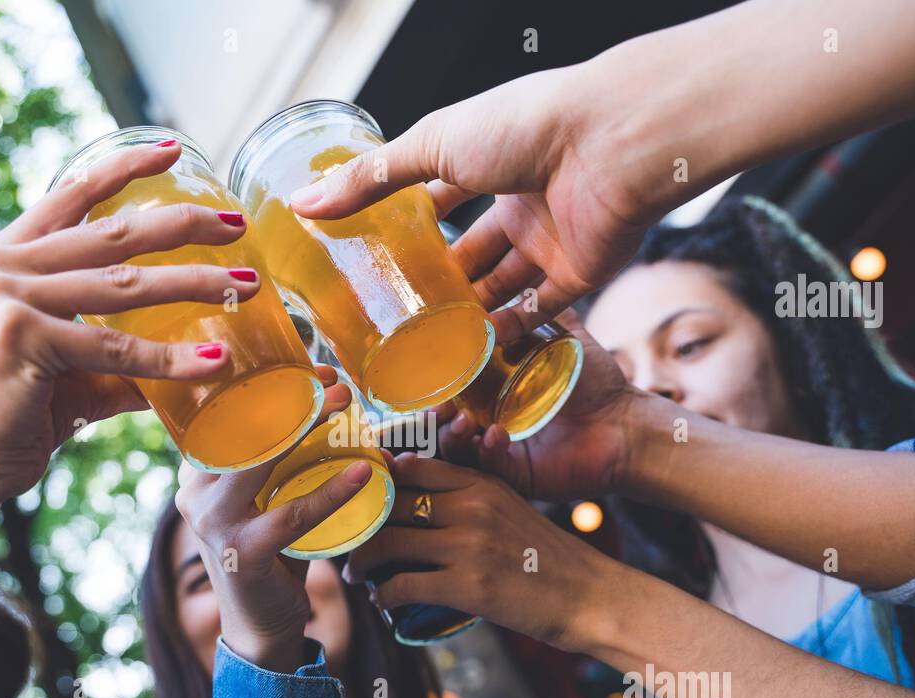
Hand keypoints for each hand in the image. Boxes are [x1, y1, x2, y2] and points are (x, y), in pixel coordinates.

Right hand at [0, 141, 260, 507]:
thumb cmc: (11, 420)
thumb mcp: (71, 370)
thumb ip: (124, 357)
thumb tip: (195, 359)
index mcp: (4, 258)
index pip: (72, 194)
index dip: (126, 168)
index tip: (176, 148)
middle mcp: (1, 266)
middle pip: (112, 232)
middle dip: (183, 224)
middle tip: (236, 222)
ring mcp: (9, 297)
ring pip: (125, 285)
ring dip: (195, 284)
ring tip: (248, 286)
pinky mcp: (21, 338)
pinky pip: (116, 348)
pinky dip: (171, 357)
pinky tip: (215, 360)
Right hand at [174, 376, 369, 671]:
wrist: (261, 627)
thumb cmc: (272, 553)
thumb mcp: (265, 500)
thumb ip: (280, 462)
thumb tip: (334, 409)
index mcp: (198, 475)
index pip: (226, 417)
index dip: (267, 385)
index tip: (310, 367)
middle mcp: (195, 494)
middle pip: (242, 430)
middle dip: (289, 397)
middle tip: (333, 379)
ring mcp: (214, 524)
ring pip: (262, 462)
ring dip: (308, 428)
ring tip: (346, 405)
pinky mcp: (242, 553)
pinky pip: (292, 513)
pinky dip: (330, 492)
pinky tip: (361, 474)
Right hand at [289, 57, 657, 328]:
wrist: (611, 145)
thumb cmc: (523, 127)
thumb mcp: (433, 145)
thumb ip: (371, 179)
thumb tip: (303, 202)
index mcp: (488, 160)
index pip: (442, 196)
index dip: (412, 225)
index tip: (376, 258)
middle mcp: (520, 200)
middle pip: (474, 250)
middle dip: (442, 281)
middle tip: (399, 316)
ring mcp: (552, 239)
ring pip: (506, 286)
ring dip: (472, 313)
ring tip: (429, 345)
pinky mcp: (580, 273)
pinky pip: (544, 312)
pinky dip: (513, 332)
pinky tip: (477, 354)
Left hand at [343, 454, 609, 651]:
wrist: (587, 596)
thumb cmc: (544, 556)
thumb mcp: (511, 508)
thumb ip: (470, 498)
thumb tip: (415, 503)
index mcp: (482, 482)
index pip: (413, 468)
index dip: (378, 483)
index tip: (361, 500)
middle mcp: (473, 506)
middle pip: (392, 504)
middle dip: (361, 524)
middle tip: (348, 540)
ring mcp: (469, 545)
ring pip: (388, 543)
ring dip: (362, 562)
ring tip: (356, 573)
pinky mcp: (467, 586)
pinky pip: (403, 585)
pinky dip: (384, 595)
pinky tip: (382, 600)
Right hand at [437, 309, 640, 502]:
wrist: (626, 421)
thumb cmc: (595, 382)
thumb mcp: (561, 338)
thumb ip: (534, 311)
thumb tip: (511, 277)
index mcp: (493, 395)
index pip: (450, 392)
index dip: (435, 386)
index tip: (430, 375)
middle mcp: (491, 424)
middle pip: (444, 425)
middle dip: (435, 418)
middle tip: (439, 406)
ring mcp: (503, 453)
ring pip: (459, 452)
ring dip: (454, 438)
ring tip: (463, 422)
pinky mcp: (519, 476)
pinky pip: (491, 469)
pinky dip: (488, 453)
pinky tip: (496, 435)